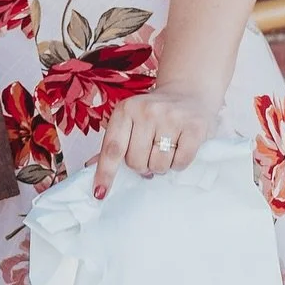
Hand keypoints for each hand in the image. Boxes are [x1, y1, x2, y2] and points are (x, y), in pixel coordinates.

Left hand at [92, 86, 219, 197]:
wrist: (188, 92)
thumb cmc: (155, 113)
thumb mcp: (130, 120)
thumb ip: (114, 143)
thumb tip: (90, 167)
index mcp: (125, 110)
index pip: (112, 148)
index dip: (105, 173)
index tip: (100, 193)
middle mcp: (146, 110)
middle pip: (136, 162)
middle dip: (142, 166)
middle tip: (150, 153)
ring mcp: (171, 117)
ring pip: (158, 165)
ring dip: (161, 166)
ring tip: (166, 149)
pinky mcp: (194, 126)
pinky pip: (181, 162)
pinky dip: (179, 164)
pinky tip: (180, 149)